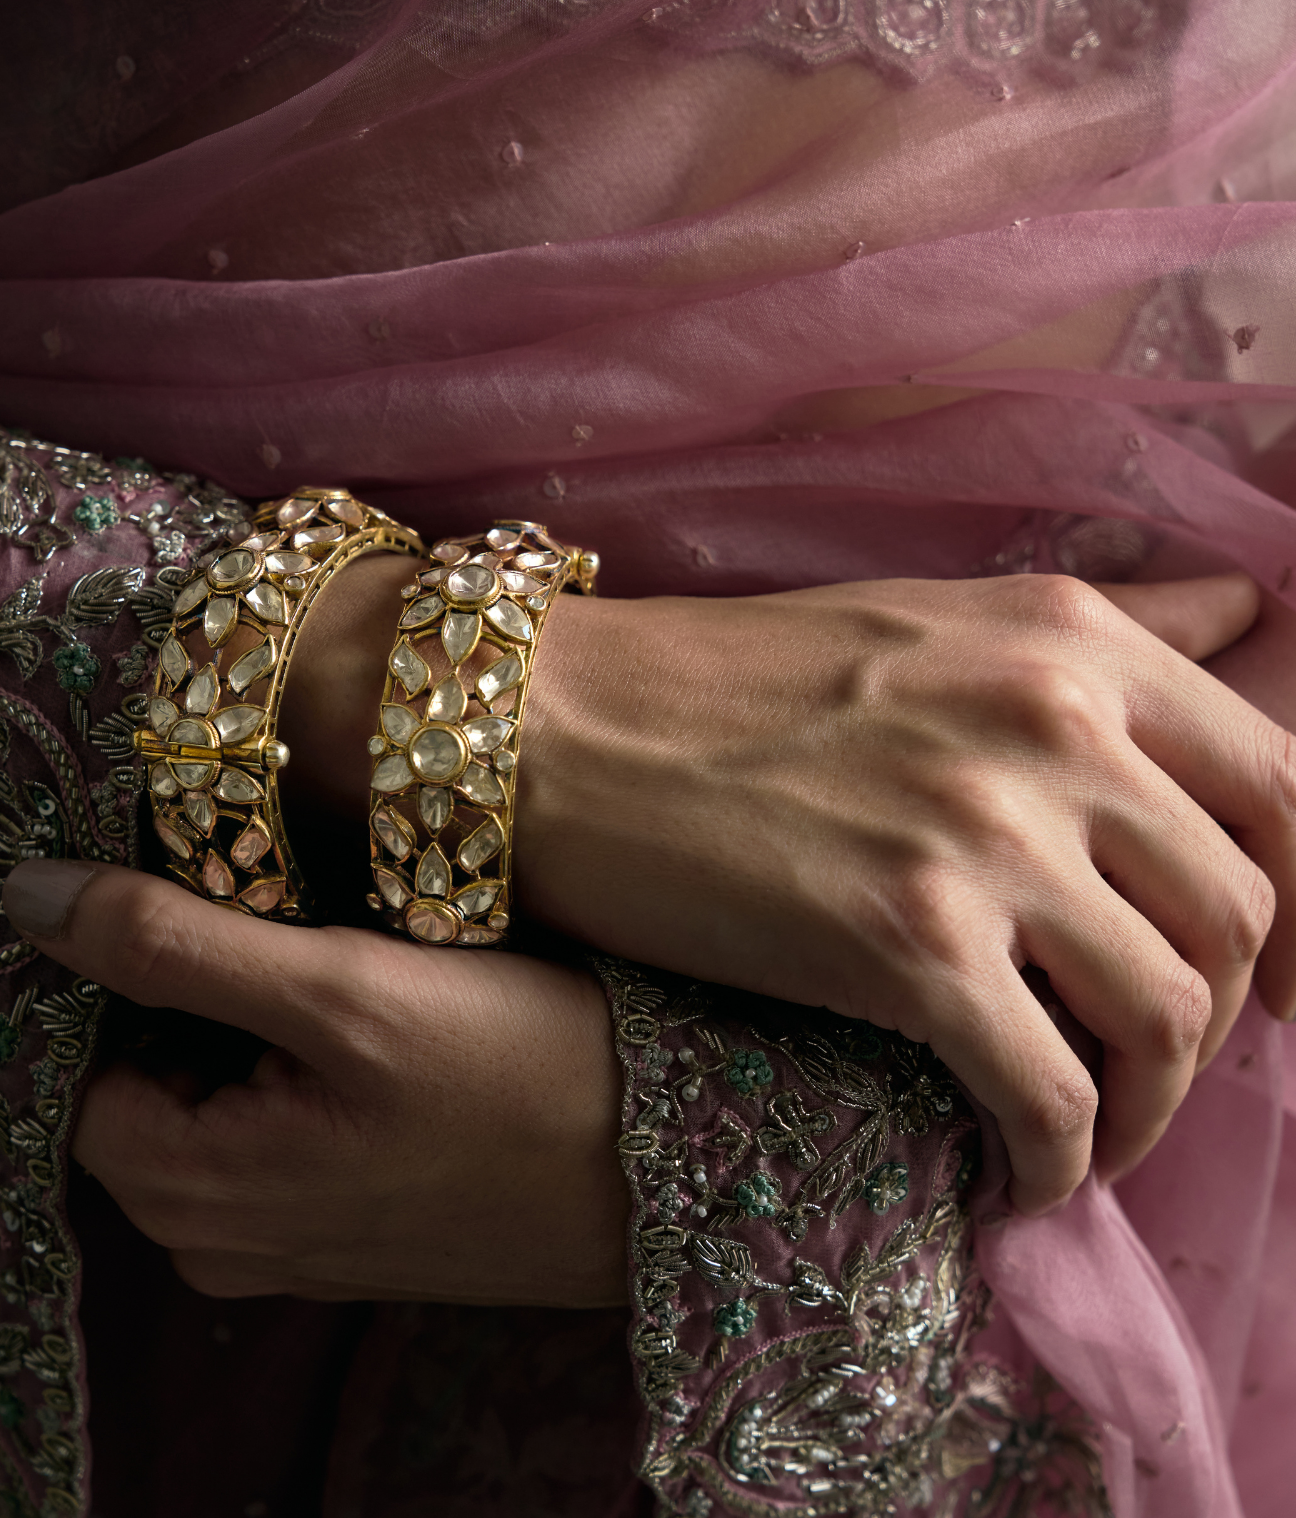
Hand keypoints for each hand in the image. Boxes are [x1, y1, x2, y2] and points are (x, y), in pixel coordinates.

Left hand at [1, 859, 627, 1305]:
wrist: (675, 1172)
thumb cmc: (521, 1079)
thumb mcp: (345, 991)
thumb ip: (178, 944)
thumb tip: (30, 897)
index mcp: (193, 1195)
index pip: (85, 1064)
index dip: (142, 975)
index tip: (236, 915)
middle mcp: (222, 1241)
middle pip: (150, 1086)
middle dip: (208, 1002)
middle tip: (318, 938)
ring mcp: (291, 1244)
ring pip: (219, 1104)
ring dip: (266, 1033)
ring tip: (367, 979)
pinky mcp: (352, 1230)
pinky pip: (282, 1138)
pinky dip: (312, 1075)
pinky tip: (396, 1036)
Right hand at [519, 571, 1292, 1215]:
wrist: (562, 729)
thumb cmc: (733, 678)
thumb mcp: (938, 614)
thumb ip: (1109, 627)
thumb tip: (1245, 614)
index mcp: (1072, 640)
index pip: (1286, 786)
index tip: (1278, 982)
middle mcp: (1053, 725)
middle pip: (1241, 918)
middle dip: (1221, 1022)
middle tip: (1147, 1065)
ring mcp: (982, 836)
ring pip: (1169, 1019)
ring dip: (1149, 1108)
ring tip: (1087, 1130)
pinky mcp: (904, 944)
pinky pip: (1051, 1095)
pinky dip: (1058, 1159)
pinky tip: (1016, 1172)